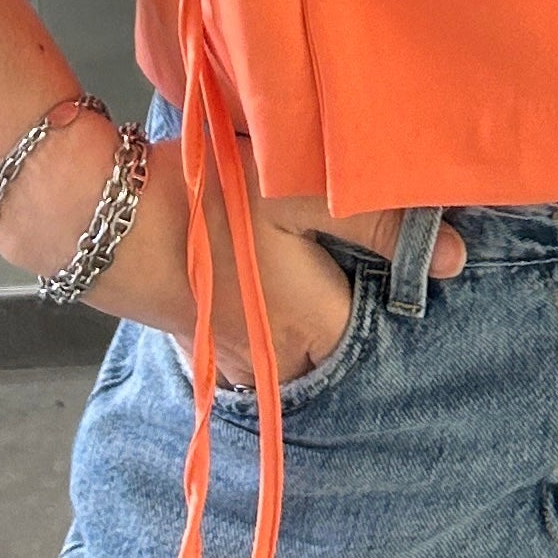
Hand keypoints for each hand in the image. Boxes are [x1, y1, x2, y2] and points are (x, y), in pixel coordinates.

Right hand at [0, 112, 465, 389]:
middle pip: (336, 353)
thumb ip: (379, 224)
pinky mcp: (195, 343)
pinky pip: (248, 354)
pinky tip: (260, 294)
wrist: (101, 215)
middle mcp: (277, 361)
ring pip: (292, 358)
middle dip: (351, 322)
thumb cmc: (210, 200)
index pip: (378, 331)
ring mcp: (231, 360)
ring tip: (313, 281)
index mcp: (314, 330)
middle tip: (358, 273)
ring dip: (306, 328)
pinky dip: (263, 331)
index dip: (393, 294)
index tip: (404, 264)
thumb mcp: (300, 196)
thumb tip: (455, 259)